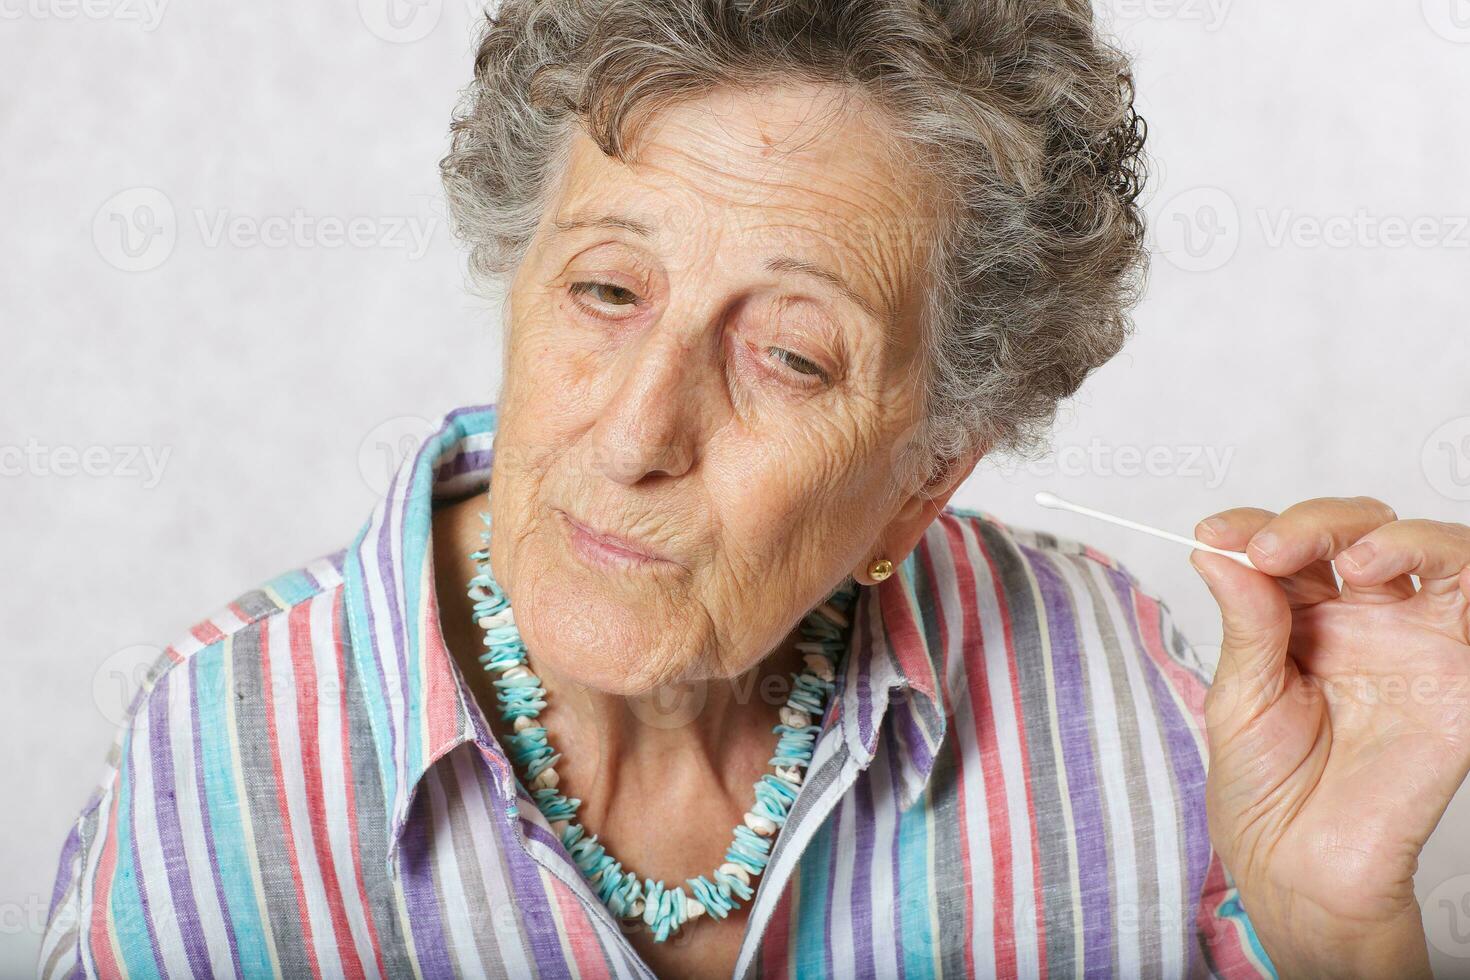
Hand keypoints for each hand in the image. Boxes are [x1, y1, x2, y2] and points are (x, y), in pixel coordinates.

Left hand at [1190, 496, 1469, 978]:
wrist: (1300, 867)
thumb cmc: (1264, 789)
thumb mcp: (1239, 696)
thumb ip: (1245, 623)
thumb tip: (1217, 552)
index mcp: (1301, 619)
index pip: (1290, 546)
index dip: (1253, 525)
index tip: (1212, 533)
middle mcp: (1363, 621)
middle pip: (1359, 533)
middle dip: (1314, 524)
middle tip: (1269, 550)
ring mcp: (1416, 644)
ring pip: (1434, 552)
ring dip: (1395, 536)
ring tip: (1352, 558)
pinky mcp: (1461, 680)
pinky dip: (1455, 567)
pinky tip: (1390, 574)